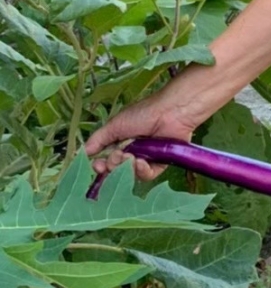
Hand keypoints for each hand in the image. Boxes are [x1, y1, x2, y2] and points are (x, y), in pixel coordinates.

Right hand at [84, 91, 203, 182]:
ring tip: (129, 156)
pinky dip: (141, 170)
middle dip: (112, 166)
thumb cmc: (143, 114)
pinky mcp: (159, 164)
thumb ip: (99, 139)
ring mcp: (145, 159)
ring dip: (126, 167)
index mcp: (119, 141)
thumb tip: (83, 152)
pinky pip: (146, 175)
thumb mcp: (115, 125)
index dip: (99, 165)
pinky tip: (140, 162)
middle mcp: (131, 151)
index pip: (105, 159)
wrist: (170, 112)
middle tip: (116, 158)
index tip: (96, 165)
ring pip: (129, 174)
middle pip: (115, 170)